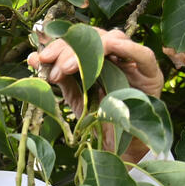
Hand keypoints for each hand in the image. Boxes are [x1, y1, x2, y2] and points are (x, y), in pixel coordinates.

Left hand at [27, 27, 163, 116]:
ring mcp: (134, 63)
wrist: (121, 149)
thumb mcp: (75, 97)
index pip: (79, 40)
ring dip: (88, 49)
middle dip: (69, 48)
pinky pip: (142, 54)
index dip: (59, 45)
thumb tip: (33, 58)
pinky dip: (126, 47)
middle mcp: (116, 56)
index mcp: (98, 58)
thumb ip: (58, 77)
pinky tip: (109, 48)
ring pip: (113, 38)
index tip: (40, 59)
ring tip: (67, 69)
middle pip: (93, 36)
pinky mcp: (151, 74)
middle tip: (53, 68)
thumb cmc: (100, 122)